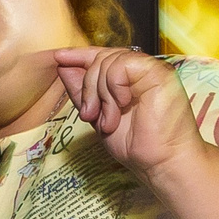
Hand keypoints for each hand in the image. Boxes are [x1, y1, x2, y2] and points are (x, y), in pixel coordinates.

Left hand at [52, 48, 200, 179]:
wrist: (160, 162)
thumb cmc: (137, 146)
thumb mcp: (98, 117)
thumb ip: (82, 92)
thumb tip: (63, 66)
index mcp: (130, 79)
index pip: (103, 56)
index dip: (80, 55)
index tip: (59, 58)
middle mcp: (142, 71)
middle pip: (101, 58)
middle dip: (88, 86)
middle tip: (90, 115)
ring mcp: (151, 70)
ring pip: (109, 61)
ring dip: (100, 93)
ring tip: (109, 120)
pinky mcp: (158, 73)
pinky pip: (121, 66)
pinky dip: (113, 86)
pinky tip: (122, 105)